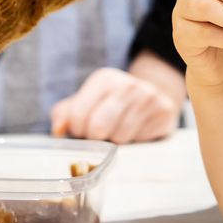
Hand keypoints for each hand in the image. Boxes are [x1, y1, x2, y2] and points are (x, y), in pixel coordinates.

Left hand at [50, 62, 182, 142]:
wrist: (154, 94)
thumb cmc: (111, 103)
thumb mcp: (87, 101)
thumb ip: (65, 114)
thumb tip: (58, 130)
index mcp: (104, 79)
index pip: (78, 116)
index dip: (77, 130)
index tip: (83, 129)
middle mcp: (127, 84)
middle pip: (98, 128)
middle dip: (95, 138)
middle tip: (100, 135)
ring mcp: (148, 97)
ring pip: (119, 138)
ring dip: (115, 142)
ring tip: (119, 131)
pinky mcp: (164, 111)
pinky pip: (140, 141)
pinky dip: (135, 142)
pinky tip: (136, 131)